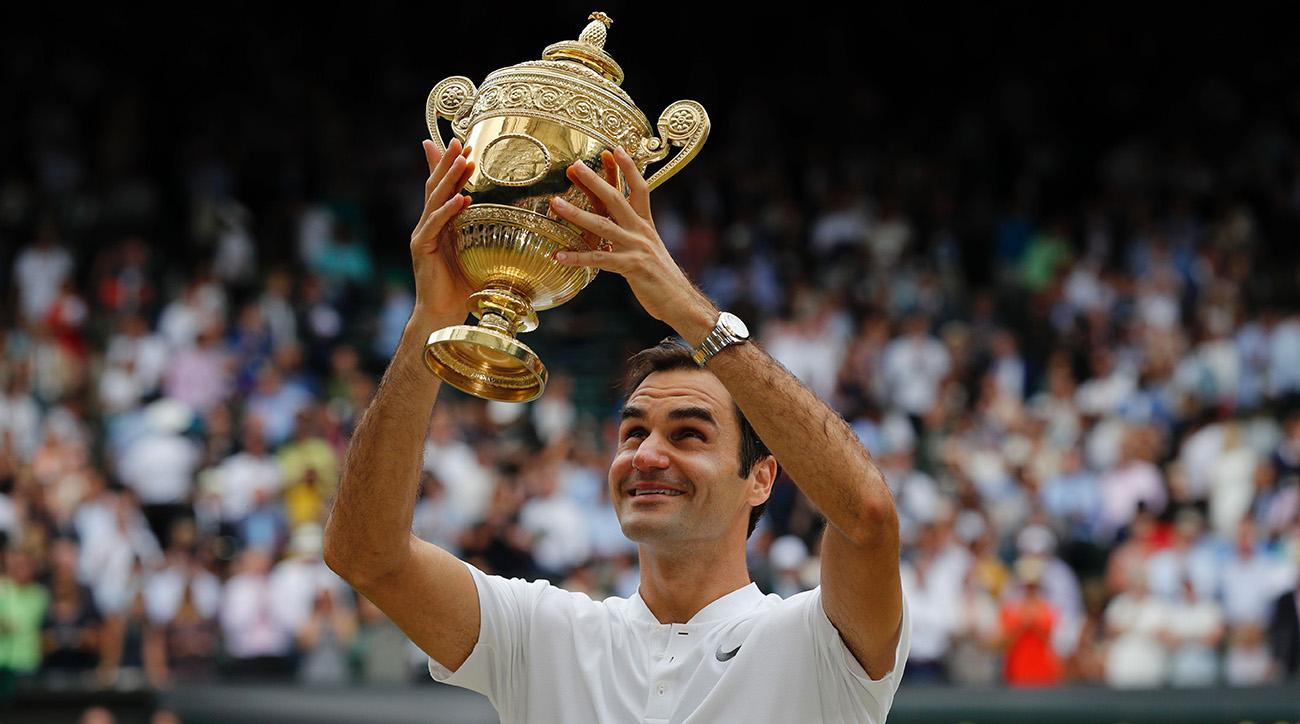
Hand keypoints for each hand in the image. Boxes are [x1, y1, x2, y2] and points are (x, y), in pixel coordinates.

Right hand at [410, 138, 475, 325]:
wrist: (444, 313)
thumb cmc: (466, 287)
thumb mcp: (482, 254)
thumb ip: (492, 237)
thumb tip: (521, 227)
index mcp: (442, 223)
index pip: (443, 187)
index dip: (449, 165)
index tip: (462, 143)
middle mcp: (428, 224)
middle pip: (436, 185)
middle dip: (448, 161)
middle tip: (460, 141)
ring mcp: (423, 234)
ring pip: (435, 198)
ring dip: (449, 177)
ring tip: (462, 160)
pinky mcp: (421, 247)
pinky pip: (435, 224)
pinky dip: (448, 210)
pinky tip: (460, 198)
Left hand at [549, 147, 714, 336]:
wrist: (681, 302)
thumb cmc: (662, 279)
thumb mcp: (649, 252)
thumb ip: (632, 238)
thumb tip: (612, 232)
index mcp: (647, 225)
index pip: (640, 188)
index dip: (629, 168)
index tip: (615, 148)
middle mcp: (642, 232)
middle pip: (617, 199)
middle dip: (596, 181)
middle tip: (576, 165)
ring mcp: (636, 248)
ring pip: (603, 225)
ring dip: (577, 213)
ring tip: (556, 203)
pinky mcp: (631, 267)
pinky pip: (599, 259)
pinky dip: (577, 257)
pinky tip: (558, 256)